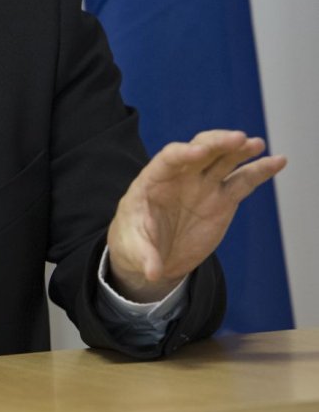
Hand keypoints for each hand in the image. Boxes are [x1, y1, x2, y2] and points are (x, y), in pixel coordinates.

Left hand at [107, 130, 285, 302]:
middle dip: (218, 142)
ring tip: (256, 144)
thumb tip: (152, 272)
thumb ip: (144, 256)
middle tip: (238, 139)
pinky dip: (259, 170)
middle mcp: (180, 176)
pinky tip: (277, 161)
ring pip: (223, 160)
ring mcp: (203, 185)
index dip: (183, 153)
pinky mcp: (222, 199)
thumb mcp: (134, 249)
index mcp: (153, 181)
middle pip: (200, 150)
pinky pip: (243, 181)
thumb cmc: (135, 243)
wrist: (155, 254)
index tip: (199, 151)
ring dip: (239, 150)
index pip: (169, 159)